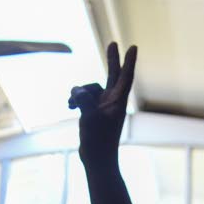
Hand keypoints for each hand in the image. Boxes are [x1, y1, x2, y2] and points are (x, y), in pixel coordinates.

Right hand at [70, 42, 136, 166]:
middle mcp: (112, 102)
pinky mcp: (94, 112)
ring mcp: (103, 106)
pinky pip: (83, 97)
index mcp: (118, 102)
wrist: (96, 159)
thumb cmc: (98, 141)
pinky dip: (75, 100)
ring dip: (78, 94)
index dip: (129, 61)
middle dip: (112, 60)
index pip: (125, 77)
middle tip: (113, 43)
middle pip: (113, 75)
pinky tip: (69, 108)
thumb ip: (84, 100)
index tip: (133, 47)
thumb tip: (76, 90)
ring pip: (89, 88)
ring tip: (71, 106)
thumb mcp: (90, 118)